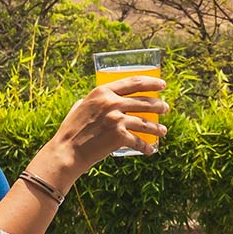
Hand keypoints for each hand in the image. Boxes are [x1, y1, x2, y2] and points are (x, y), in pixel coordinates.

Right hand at [37, 75, 169, 181]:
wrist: (67, 151)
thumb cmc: (72, 130)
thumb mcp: (81, 106)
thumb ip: (96, 101)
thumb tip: (106, 97)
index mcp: (102, 92)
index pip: (133, 82)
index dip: (151, 82)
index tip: (162, 85)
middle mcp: (111, 102)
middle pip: (144, 101)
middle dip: (159, 105)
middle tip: (165, 108)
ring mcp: (116, 119)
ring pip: (145, 122)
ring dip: (157, 127)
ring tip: (163, 131)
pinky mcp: (119, 136)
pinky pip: (139, 141)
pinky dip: (146, 147)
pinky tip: (151, 150)